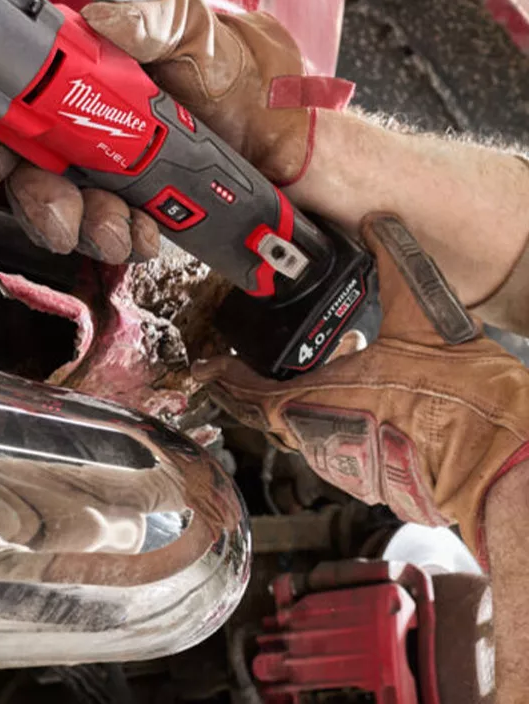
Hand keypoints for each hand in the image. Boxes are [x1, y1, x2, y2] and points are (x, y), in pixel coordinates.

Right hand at [0, 0, 323, 261]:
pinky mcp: (126, 204)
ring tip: (125, 228)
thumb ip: (161, 18)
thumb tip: (106, 20)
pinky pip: (102, 233)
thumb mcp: (208, 32)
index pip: (9, 104)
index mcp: (84, 71)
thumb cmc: (244, 76)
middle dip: (37, 203)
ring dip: (84, 227)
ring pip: (60, 210)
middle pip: (23, 170)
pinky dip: (120, 240)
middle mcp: (81, 121)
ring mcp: (102, 167)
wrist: (290, 143)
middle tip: (64, 220)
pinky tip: (147, 232)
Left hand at [199, 213, 528, 555]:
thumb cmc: (460, 403)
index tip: (204, 367)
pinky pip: (336, 447)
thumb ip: (396, 264)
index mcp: (318, 401)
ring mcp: (345, 466)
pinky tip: (358, 397)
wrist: (500, 458)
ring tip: (313, 372)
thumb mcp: (421, 318)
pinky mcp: (371, 481)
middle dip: (254, 390)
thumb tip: (379, 223)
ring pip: (304, 432)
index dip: (222, 378)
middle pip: (269, 416)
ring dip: (301, 404)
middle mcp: (321, 440)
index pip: (247, 393)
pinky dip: (334, 420)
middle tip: (244, 366)